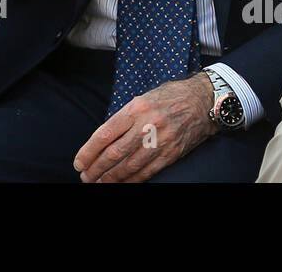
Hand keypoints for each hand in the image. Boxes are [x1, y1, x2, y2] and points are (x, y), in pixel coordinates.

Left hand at [73, 73, 215, 182]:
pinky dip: (132, 181)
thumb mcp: (142, 99)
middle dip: (96, 168)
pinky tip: (121, 184)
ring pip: (129, 166)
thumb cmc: (169, 97)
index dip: (89, 151)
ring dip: (111, 178)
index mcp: (135, 109)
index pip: (105, 134)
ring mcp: (160, 141)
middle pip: (114, 153)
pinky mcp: (171, 154)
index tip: (79, 162)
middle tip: (86, 177)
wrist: (203, 100)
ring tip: (99, 183)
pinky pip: (147, 172)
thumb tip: (103, 139)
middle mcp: (146, 125)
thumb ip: (124, 118)